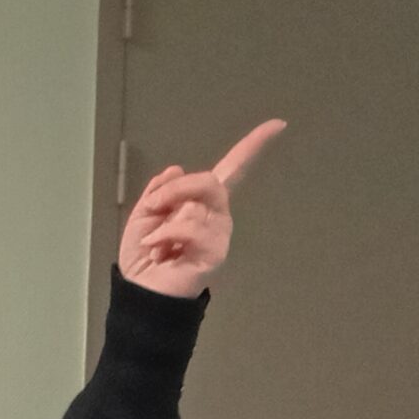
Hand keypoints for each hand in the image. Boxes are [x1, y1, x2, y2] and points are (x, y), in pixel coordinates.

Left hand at [119, 119, 285, 298]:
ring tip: (156, 242)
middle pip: (209, 181)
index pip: (231, 169)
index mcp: (202, 203)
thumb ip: (159, 192)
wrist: (140, 293)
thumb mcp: (144, 217)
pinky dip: (166, 234)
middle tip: (153, 207)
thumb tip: (175, 169)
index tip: (278, 124)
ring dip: (165, 218)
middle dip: (175, 189)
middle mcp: (218, 215)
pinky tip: (159, 250)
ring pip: (197, 205)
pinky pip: (192, 226)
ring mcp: (220, 234)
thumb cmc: (144, 258)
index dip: (252, 146)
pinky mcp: (216, 252)